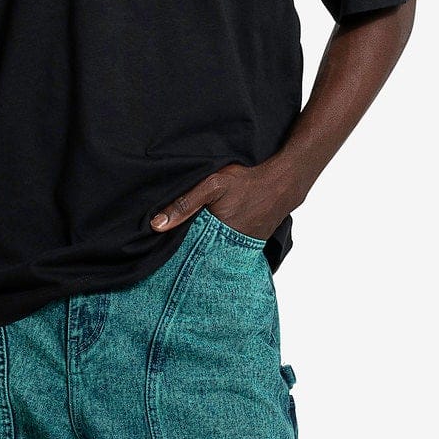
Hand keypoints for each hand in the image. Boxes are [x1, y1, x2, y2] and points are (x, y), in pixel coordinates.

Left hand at [148, 158, 297, 241]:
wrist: (282, 184)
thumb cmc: (246, 182)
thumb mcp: (212, 186)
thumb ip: (184, 204)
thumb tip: (156, 225)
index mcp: (216, 236)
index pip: (188, 251)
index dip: (176, 251)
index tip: (163, 254)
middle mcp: (230, 248)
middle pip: (201, 256)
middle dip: (189, 256)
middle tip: (176, 255)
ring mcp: (242, 250)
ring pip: (216, 255)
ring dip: (207, 252)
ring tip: (196, 250)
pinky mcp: (251, 247)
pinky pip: (231, 252)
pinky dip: (222, 249)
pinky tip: (216, 243)